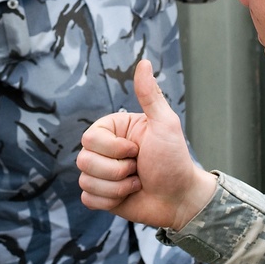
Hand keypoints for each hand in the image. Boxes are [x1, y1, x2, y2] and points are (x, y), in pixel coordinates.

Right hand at [76, 59, 216, 229]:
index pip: (90, 138)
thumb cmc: (175, 159)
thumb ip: (150, 95)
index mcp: (112, 130)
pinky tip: (127, 196)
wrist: (180, 198)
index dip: (115, 149)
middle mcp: (102, 150)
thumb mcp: (165, 124)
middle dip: (117, 171)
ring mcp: (100, 173)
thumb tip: (144, 62)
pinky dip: (110, 200)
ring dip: (117, 187)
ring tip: (136, 183)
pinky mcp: (100, 195)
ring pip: (86, 181)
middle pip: (84, 160)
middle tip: (138, 168)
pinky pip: (88, 199)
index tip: (138, 150)